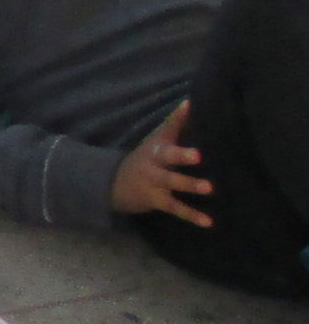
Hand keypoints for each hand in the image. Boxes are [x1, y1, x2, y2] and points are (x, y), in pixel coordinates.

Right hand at [111, 100, 212, 225]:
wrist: (113, 185)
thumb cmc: (146, 157)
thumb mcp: (156, 139)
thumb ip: (175, 123)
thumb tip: (191, 100)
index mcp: (156, 148)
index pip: (167, 132)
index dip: (177, 122)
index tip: (189, 111)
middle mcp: (153, 164)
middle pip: (167, 159)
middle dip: (181, 157)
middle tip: (200, 157)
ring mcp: (154, 184)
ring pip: (171, 184)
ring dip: (189, 185)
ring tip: (210, 189)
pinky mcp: (157, 201)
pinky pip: (175, 208)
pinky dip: (192, 216)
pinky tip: (209, 222)